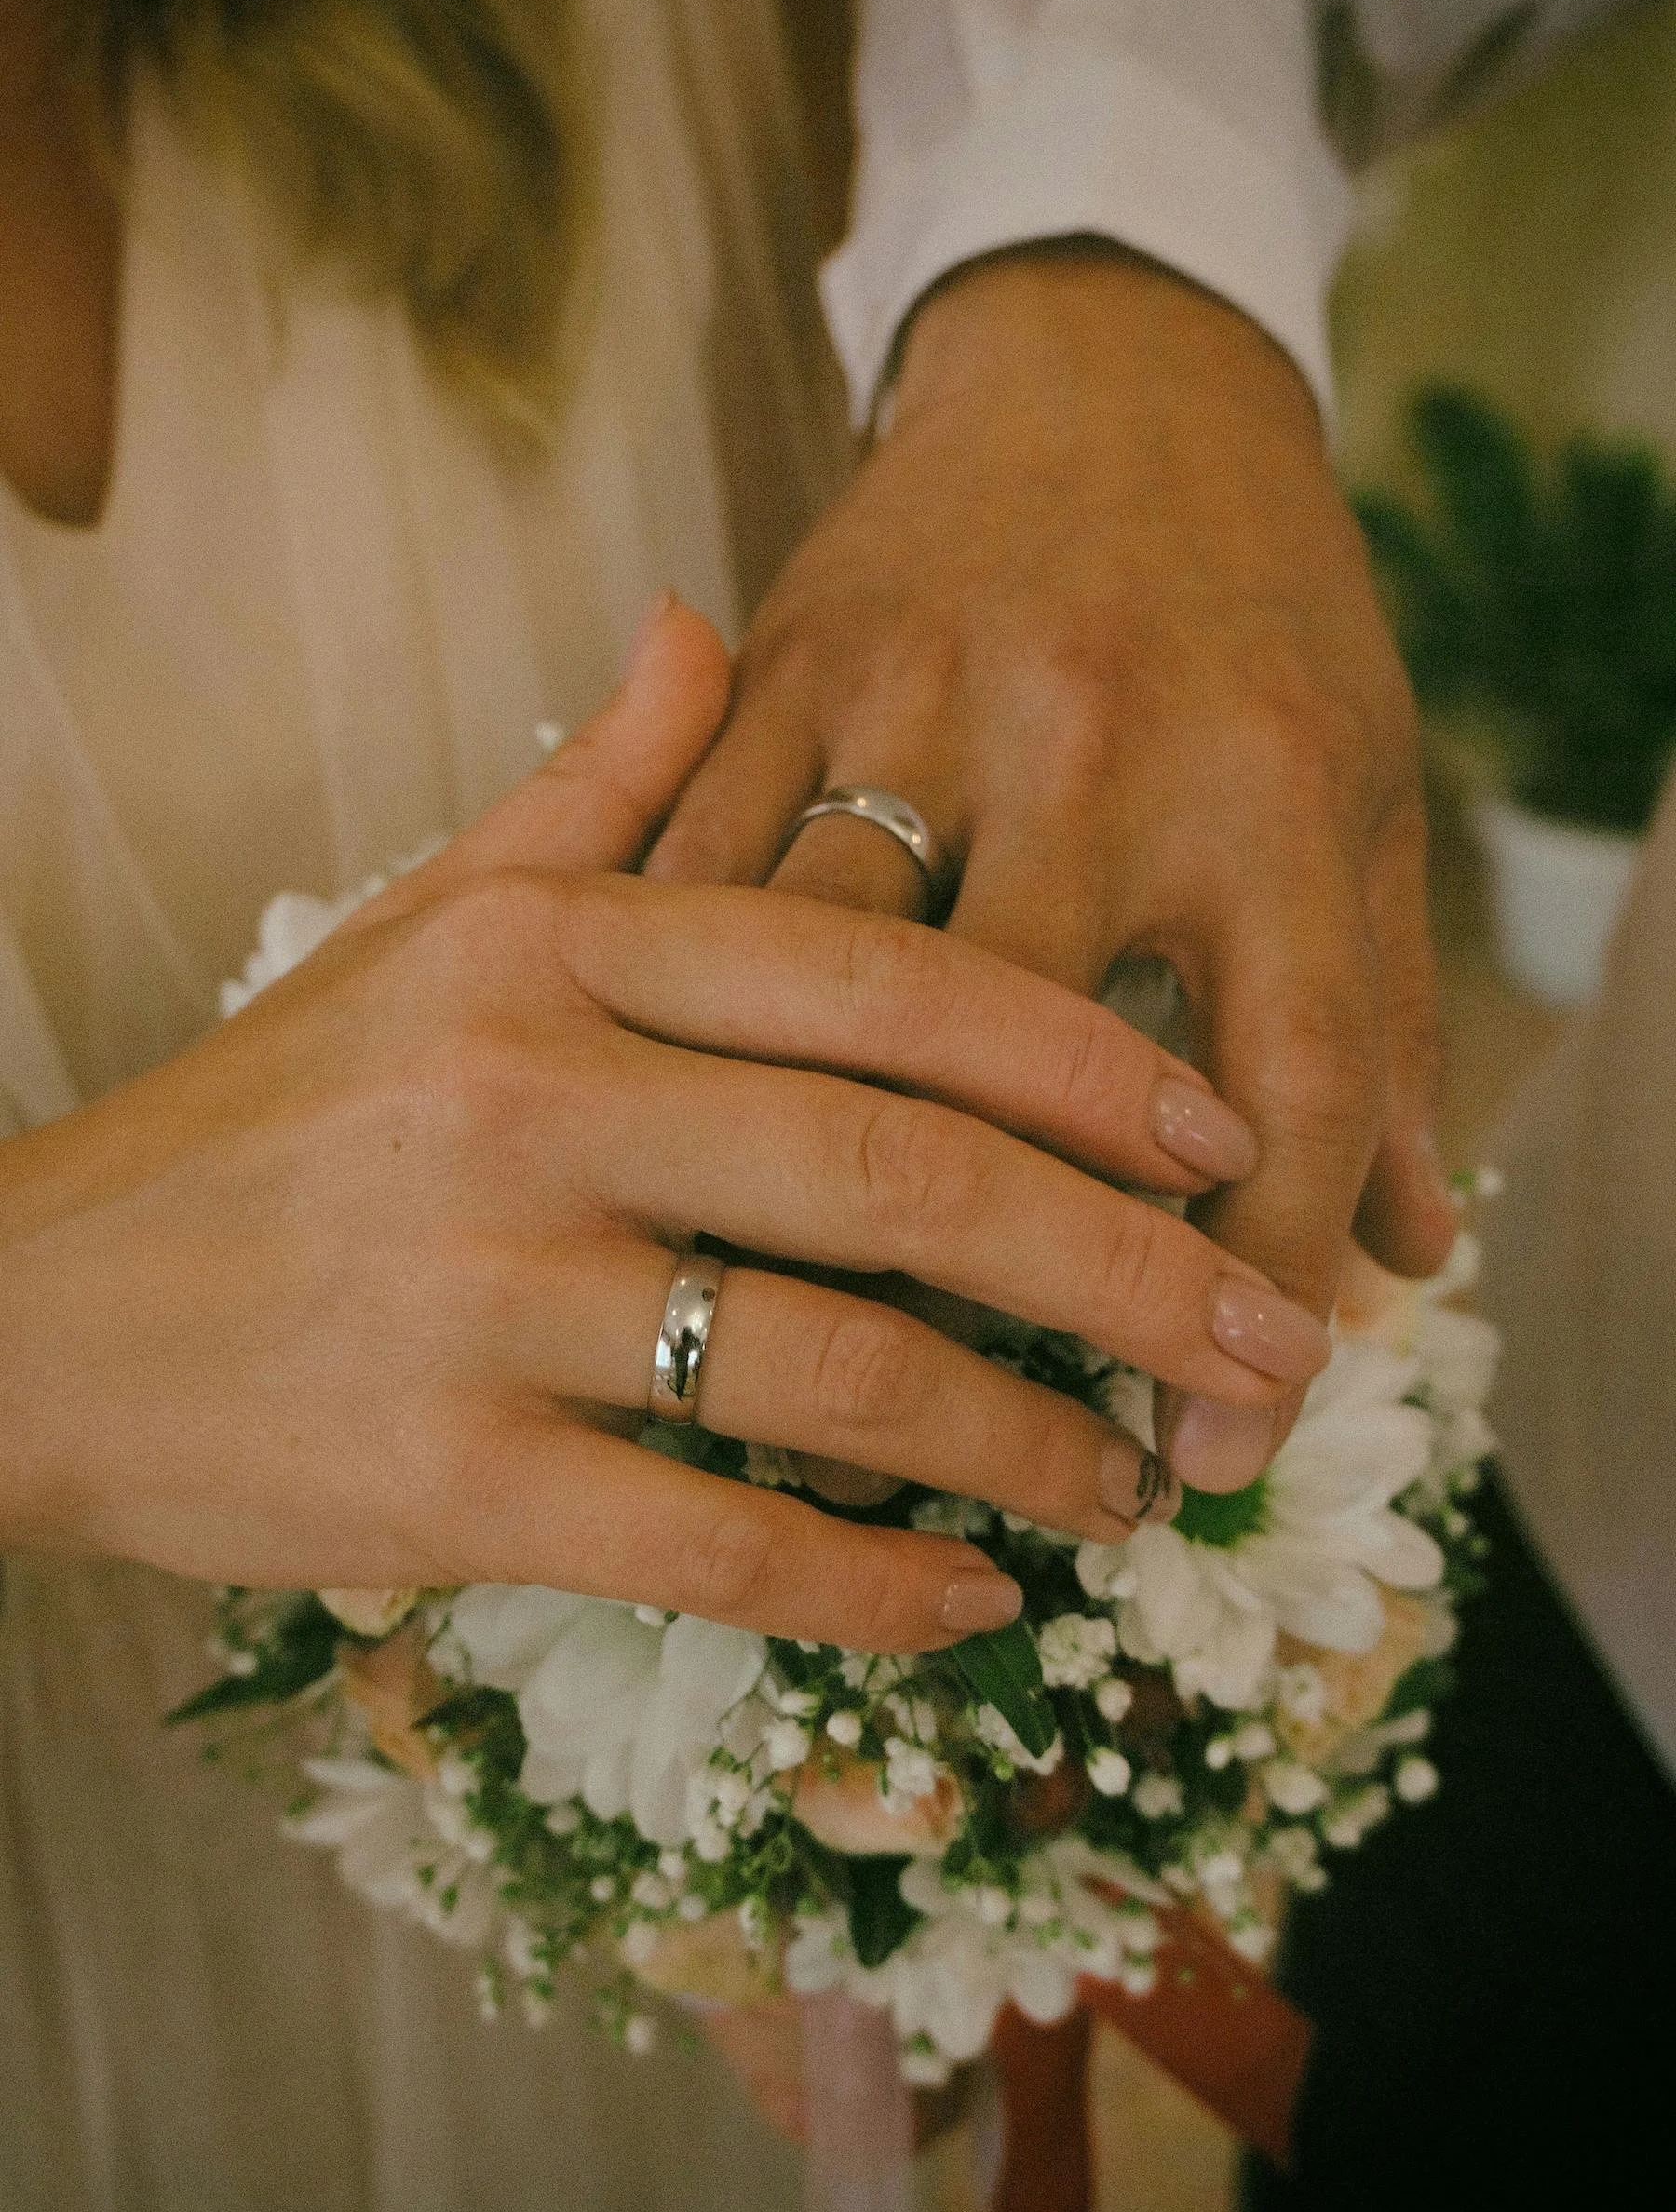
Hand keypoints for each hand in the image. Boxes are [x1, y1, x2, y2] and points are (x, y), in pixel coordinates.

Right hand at [0, 600, 1325, 1649]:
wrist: (32, 1307)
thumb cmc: (272, 1118)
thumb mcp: (418, 916)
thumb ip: (587, 787)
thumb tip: (697, 617)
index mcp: (550, 952)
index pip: (880, 982)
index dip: (1081, 1062)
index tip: (1217, 1140)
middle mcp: (528, 1100)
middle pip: (905, 1178)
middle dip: (1126, 1274)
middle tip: (1266, 1344)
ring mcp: (483, 1295)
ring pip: (836, 1373)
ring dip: (1028, 1447)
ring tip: (1139, 1486)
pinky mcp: (441, 1483)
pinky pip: (716, 1545)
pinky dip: (873, 1584)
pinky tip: (972, 1594)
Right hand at [647, 251, 1457, 1490]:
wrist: (1108, 361)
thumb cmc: (1258, 612)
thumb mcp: (1364, 800)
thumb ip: (1377, 1033)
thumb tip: (1409, 1263)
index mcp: (1274, 795)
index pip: (1277, 1093)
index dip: (1248, 1300)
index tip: (1211, 1451)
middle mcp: (1094, 749)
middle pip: (1025, 1057)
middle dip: (1014, 1275)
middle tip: (1003, 1435)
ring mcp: (910, 705)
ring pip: (826, 988)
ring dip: (814, 1176)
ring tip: (827, 1353)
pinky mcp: (777, 675)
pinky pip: (703, 882)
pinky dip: (691, 1031)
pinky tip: (684, 1168)